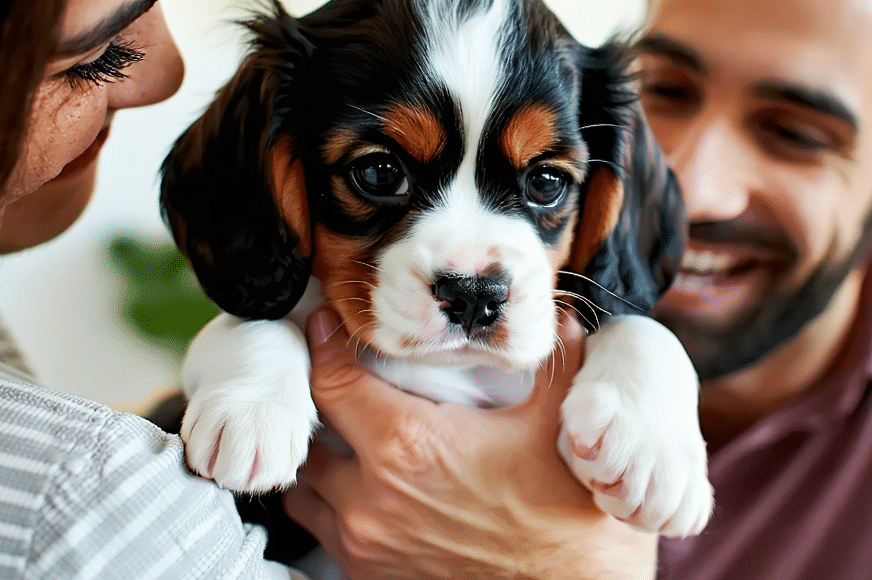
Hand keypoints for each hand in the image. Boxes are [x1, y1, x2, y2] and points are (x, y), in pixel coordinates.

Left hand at [283, 307, 658, 579]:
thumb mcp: (559, 423)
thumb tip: (556, 317)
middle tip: (345, 384)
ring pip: (307, 490)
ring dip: (322, 462)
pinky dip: (335, 506)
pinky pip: (325, 532)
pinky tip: (368, 487)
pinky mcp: (373, 576)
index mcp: (409, 446)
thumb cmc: (563, 512)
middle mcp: (373, 498)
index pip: (333, 383)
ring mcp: (368, 543)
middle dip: (324, 408)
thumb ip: (554, 359)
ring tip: (350, 440)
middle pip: (310, 437)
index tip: (328, 325)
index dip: (325, 347)